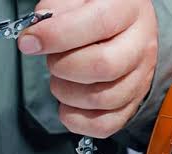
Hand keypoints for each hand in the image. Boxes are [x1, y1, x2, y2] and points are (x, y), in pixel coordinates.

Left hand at [18, 0, 157, 138]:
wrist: (123, 23)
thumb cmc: (96, 8)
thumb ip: (55, 10)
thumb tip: (35, 36)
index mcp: (128, 8)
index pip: (98, 23)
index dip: (57, 36)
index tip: (29, 42)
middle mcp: (141, 43)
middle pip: (103, 66)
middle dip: (63, 66)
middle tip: (50, 59)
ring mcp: (141, 76)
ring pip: (104, 98)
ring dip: (67, 93)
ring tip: (59, 78)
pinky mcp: (133, 102)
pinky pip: (107, 124)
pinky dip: (78, 121)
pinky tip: (67, 105)